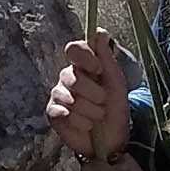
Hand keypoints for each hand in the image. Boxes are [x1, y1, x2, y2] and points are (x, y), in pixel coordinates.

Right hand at [47, 32, 132, 163]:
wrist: (112, 138)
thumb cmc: (115, 107)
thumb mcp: (116, 82)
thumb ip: (107, 58)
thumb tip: (99, 32)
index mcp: (83, 65)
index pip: (74, 49)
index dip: (85, 59)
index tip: (99, 70)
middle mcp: (68, 77)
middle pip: (73, 76)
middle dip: (94, 93)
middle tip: (103, 101)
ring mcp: (59, 94)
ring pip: (70, 98)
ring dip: (90, 110)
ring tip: (98, 116)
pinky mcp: (53, 113)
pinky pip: (62, 113)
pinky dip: (79, 121)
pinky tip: (86, 125)